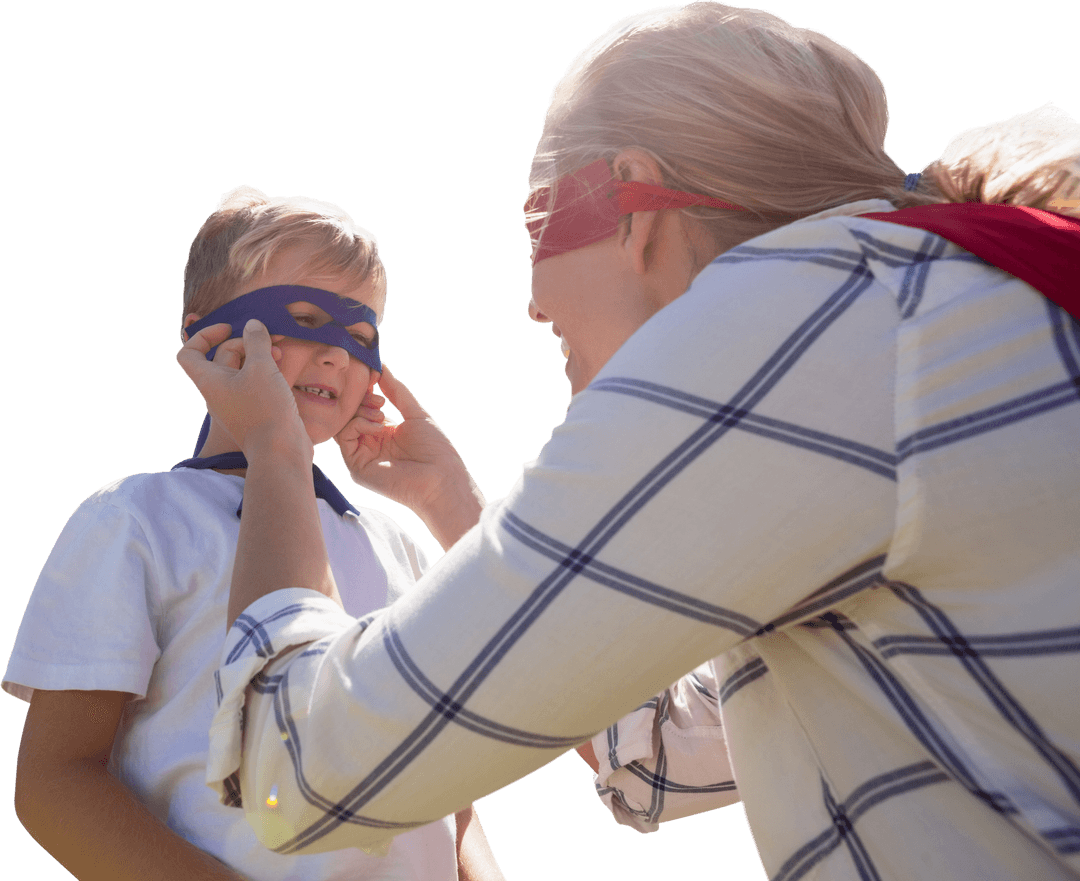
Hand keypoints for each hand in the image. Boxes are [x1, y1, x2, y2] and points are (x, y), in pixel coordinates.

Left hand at [176, 319, 312, 462]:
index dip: (205, 335)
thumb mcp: (261, 367)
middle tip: (270, 340)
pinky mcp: (253, 410)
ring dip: (258, 356)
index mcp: (210, 381)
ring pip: (241, 370)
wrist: (280, 451)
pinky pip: (253, 384)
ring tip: (280, 352)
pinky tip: (283, 368)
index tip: (229, 329)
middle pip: (223, 356)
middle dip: (246, 343)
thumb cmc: (265, 409)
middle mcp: (218, 391)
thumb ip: (256, 341)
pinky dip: (265, 372)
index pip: (189, 353)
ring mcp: (236, 402)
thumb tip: (253, 325)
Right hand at [335, 363, 485, 548]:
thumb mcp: (415, 413)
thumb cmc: (435, 449)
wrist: (441, 479)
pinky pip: (345, 437)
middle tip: (379, 398)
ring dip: (361, 410)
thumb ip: (396, 389)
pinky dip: (358, 424)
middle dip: (362, 399)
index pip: (365, 406)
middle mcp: (372, 443)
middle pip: (352, 413)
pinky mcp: (357, 467)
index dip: (368, 391)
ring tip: (381, 411)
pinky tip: (378, 425)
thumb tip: (381, 365)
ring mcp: (364, 455)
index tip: (375, 377)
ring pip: (345, 423)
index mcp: (387, 432)